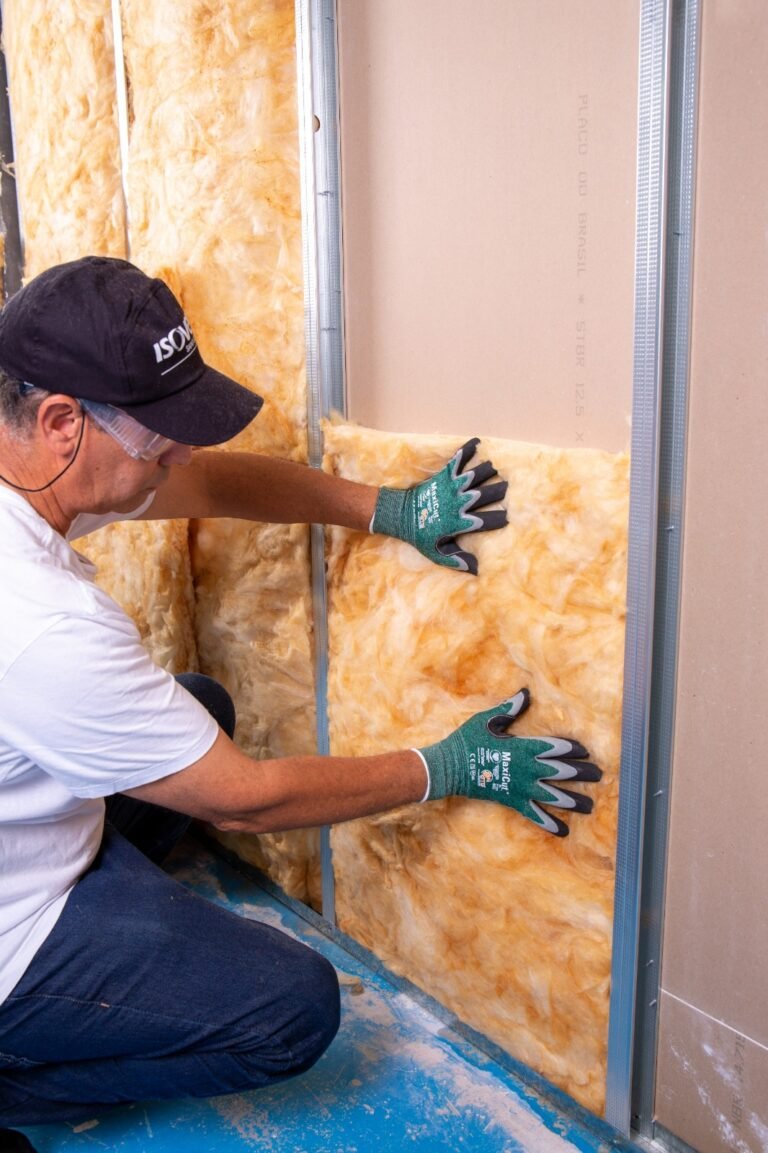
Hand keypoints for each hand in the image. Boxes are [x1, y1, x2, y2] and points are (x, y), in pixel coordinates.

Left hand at [370, 438, 507, 573]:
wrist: (400, 515)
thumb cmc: (420, 535)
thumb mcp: (437, 552)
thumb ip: (456, 560)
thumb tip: (476, 569)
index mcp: (459, 522)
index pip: (484, 521)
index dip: (497, 519)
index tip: (508, 518)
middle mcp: (458, 502)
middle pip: (484, 494)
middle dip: (498, 491)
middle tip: (508, 488)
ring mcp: (452, 486)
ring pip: (475, 475)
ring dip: (487, 471)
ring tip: (496, 468)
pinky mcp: (444, 475)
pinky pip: (458, 460)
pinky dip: (467, 450)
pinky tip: (477, 442)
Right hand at [415, 689, 601, 835]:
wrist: (449, 768)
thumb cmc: (467, 741)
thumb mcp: (487, 720)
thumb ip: (509, 709)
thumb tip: (525, 693)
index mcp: (524, 747)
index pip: (556, 747)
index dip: (573, 749)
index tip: (586, 751)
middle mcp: (528, 769)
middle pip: (562, 772)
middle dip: (583, 774)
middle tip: (599, 776)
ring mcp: (522, 788)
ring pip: (555, 796)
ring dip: (574, 802)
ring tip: (590, 806)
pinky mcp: (513, 802)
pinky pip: (536, 815)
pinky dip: (550, 824)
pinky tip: (564, 831)